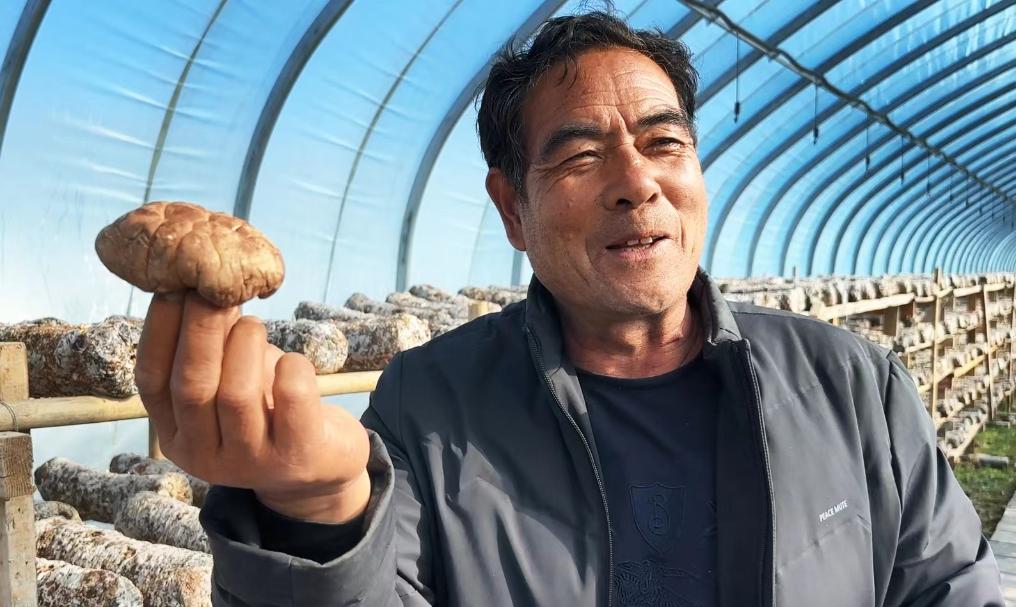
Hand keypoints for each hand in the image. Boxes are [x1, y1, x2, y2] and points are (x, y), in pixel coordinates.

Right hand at [135, 291, 370, 522]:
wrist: (318, 471)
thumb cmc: (267, 412)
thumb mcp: (228, 386)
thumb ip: (211, 349)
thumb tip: (200, 284)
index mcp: (176, 434)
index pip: (151, 382)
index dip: (159, 331)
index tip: (172, 288)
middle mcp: (204, 455)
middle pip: (191, 387)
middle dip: (200, 330)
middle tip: (215, 290)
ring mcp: (251, 462)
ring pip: (236, 395)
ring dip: (245, 345)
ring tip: (253, 324)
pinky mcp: (297, 456)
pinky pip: (291, 399)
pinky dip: (291, 367)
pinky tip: (291, 360)